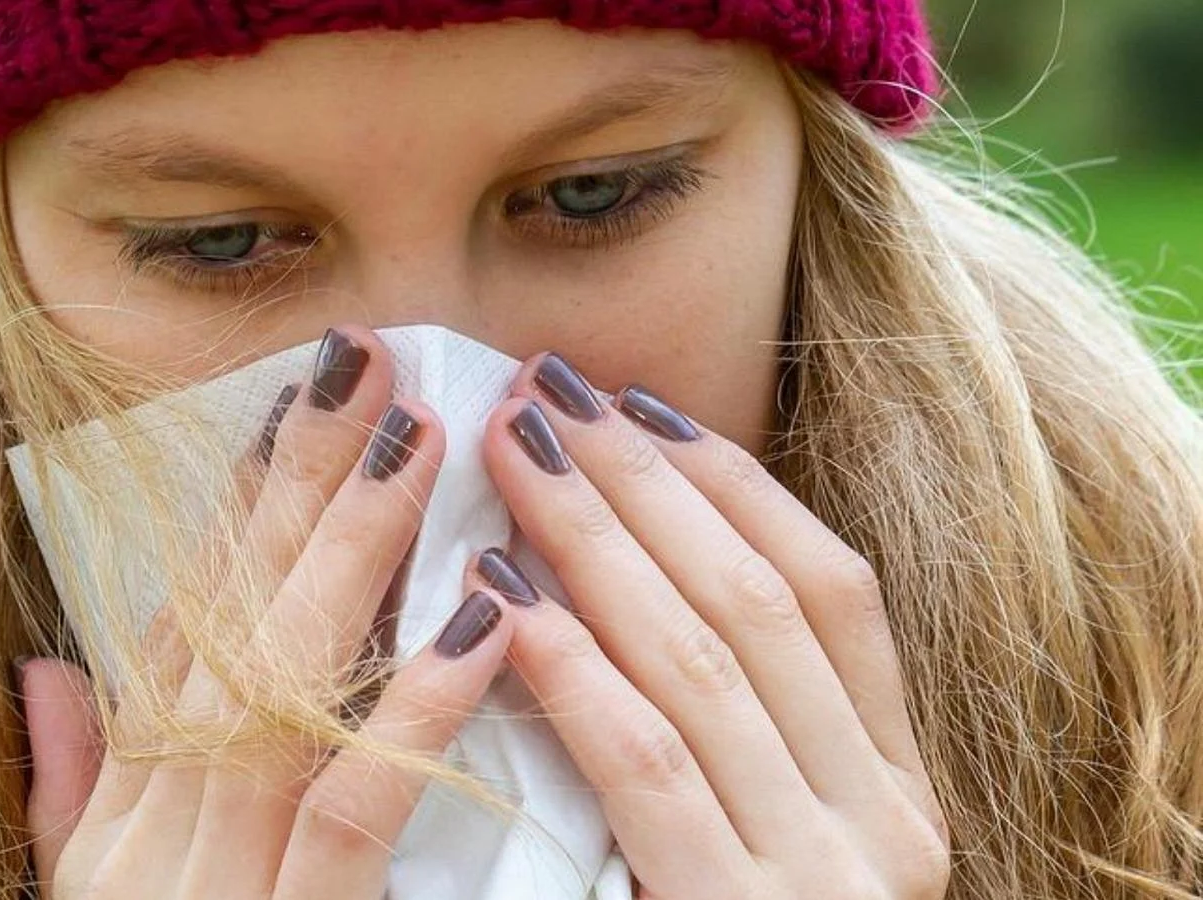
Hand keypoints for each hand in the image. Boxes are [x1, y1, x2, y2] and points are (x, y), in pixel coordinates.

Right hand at [13, 326, 518, 898]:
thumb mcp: (81, 889)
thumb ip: (69, 783)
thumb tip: (45, 669)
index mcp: (122, 804)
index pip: (178, 626)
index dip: (228, 512)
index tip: (282, 409)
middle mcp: (158, 822)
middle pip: (231, 619)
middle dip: (298, 481)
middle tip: (364, 363)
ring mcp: (222, 874)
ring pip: (285, 684)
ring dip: (354, 550)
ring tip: (418, 437)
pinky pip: (355, 808)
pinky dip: (415, 710)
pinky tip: (481, 620)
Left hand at [472, 352, 950, 899]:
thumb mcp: (769, 834)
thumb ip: (732, 728)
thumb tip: (622, 574)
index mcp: (895, 785)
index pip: (830, 590)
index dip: (729, 485)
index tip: (639, 403)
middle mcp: (887, 820)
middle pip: (761, 599)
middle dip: (649, 482)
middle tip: (549, 388)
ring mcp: (829, 878)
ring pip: (707, 660)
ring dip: (602, 540)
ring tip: (515, 448)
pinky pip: (652, 768)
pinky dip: (577, 670)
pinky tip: (504, 599)